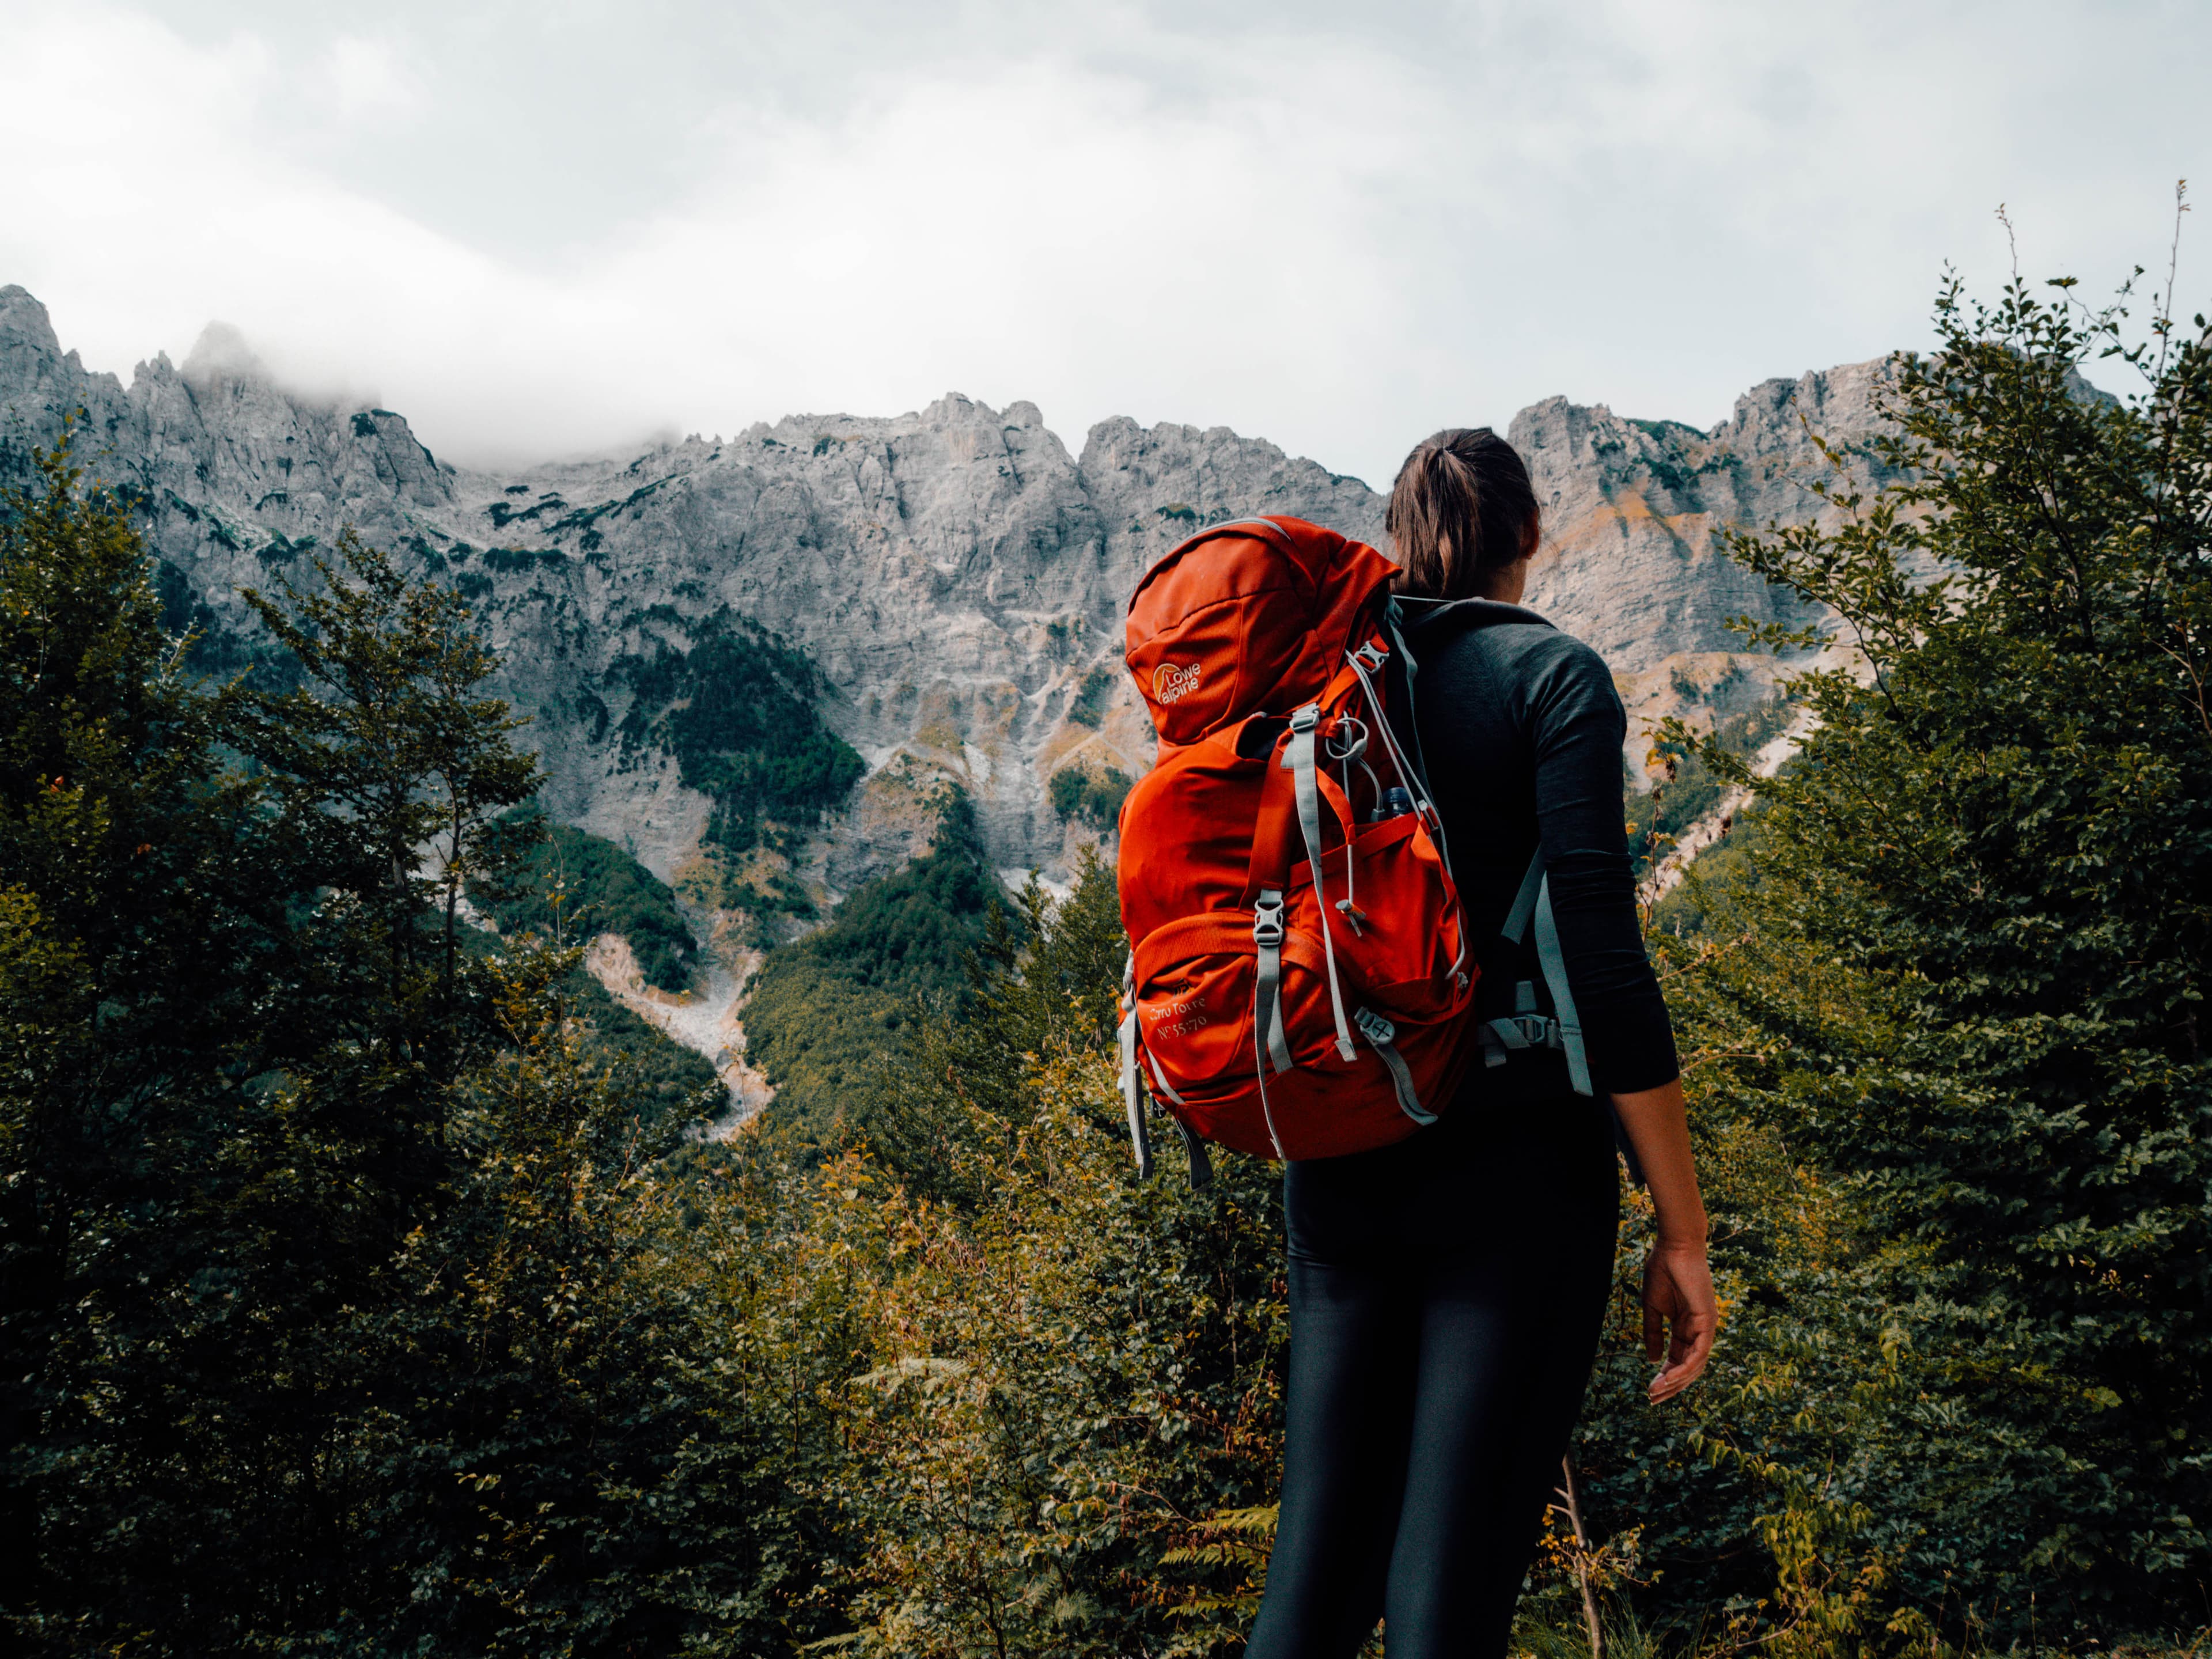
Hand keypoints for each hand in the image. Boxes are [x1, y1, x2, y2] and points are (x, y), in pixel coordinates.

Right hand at [1642, 1239, 1716, 1402]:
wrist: (1674, 1247)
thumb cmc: (1663, 1271)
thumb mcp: (1652, 1307)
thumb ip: (1654, 1333)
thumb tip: (1653, 1360)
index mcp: (1687, 1327)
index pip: (1679, 1359)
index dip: (1665, 1375)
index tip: (1649, 1389)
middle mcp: (1700, 1330)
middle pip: (1690, 1368)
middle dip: (1672, 1385)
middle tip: (1653, 1398)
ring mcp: (1706, 1326)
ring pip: (1696, 1365)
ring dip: (1676, 1381)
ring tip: (1656, 1391)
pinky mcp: (1708, 1320)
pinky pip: (1700, 1352)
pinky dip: (1685, 1367)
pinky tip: (1669, 1376)